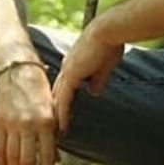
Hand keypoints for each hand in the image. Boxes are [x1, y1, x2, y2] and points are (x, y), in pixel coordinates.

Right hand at [0, 63, 56, 164]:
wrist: (18, 70)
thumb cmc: (39, 90)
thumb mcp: (52, 109)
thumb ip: (53, 133)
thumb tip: (54, 160)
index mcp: (46, 121)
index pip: (46, 155)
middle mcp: (29, 124)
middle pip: (26, 160)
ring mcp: (11, 123)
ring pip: (11, 157)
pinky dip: (1, 162)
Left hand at [52, 19, 123, 133]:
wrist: (107, 31)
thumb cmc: (110, 43)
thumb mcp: (105, 65)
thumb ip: (98, 79)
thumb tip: (93, 91)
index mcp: (75, 63)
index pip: (66, 85)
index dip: (64, 98)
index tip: (64, 111)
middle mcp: (68, 67)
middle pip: (58, 93)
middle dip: (55, 109)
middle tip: (53, 127)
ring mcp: (68, 71)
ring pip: (58, 98)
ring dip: (57, 116)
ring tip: (55, 133)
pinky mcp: (72, 75)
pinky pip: (64, 99)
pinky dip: (62, 114)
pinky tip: (61, 127)